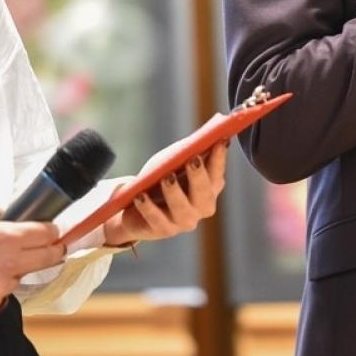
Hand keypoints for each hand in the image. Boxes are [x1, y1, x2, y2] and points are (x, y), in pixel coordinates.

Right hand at [0, 208, 65, 316]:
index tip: (56, 234)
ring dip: (13, 273)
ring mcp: (0, 287)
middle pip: (48, 259)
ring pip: (19, 279)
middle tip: (55, 251)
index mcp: (9, 237)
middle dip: (53, 253)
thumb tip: (8, 216)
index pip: (47, 234)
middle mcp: (10, 263)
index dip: (53, 232)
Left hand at [103, 141, 227, 246]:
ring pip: (182, 209)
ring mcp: (183, 221)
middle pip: (204, 195)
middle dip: (199, 176)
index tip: (219, 141)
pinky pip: (156, 219)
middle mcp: (201, 208)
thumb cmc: (160, 178)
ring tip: (167, 177)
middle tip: (193, 160)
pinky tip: (140, 196)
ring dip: (175, 192)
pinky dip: (149, 207)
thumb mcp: (174, 160)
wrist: (136, 205)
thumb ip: (191, 147)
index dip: (219, 159)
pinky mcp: (162, 230)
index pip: (217, 174)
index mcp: (209, 189)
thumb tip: (212, 125)